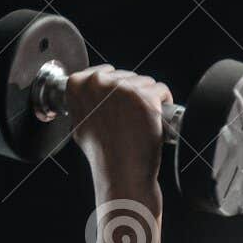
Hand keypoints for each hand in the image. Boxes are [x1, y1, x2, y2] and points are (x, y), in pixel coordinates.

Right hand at [66, 66, 174, 195]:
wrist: (121, 170)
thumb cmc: (102, 152)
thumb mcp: (79, 122)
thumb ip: (83, 102)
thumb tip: (90, 94)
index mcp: (78, 84)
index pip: (106, 72)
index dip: (117, 89)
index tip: (120, 104)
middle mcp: (99, 82)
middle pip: (127, 76)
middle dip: (133, 94)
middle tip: (132, 118)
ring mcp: (123, 88)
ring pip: (146, 82)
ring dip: (149, 99)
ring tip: (142, 121)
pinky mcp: (146, 96)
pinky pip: (162, 90)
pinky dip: (164, 102)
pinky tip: (157, 118)